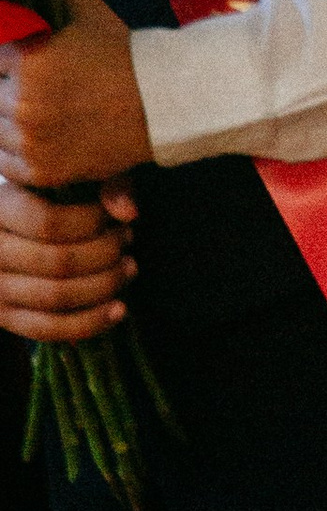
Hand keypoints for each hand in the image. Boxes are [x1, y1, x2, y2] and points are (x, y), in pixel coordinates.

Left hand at [0, 0, 149, 188]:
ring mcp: (31, 141)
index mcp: (27, 59)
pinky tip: (40, 137)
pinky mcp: (42, 170)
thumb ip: (39, 7)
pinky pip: (6, 165)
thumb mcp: (82, 8)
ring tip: (43, 112)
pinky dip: (17, 152)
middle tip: (41, 88)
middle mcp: (22, 102)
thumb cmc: (121, 52)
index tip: (21, 62)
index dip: (8, 59)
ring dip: (11, 121)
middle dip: (9, 88)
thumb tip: (11, 11)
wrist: (160, 102)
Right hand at [0, 175, 135, 342]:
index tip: (115, 218)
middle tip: (127, 240)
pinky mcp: (3, 317)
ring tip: (128, 267)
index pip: (47, 223)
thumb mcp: (66, 181)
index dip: (92, 222)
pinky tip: (119, 309)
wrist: (2, 236)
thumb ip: (104, 183)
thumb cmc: (44, 199)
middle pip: (58, 262)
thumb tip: (129, 212)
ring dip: (104, 285)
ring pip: (56, 296)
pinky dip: (90, 323)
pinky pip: (49, 329)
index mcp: (0, 208)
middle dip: (105, 253)